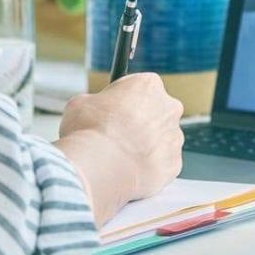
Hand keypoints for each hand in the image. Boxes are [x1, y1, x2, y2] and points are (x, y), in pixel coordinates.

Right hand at [55, 73, 183, 224]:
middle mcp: (169, 107)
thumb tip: (93, 109)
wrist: (100, 168)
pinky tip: (130, 170)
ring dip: (146, 145)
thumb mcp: (80, 103)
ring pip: (161, 139)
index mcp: (148, 85)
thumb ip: (95, 102)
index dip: (123, 99)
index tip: (112, 110)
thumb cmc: (89, 131)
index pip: (139, 87)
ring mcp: (175, 137)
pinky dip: (149, 166)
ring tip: (121, 156)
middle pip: (155, 112)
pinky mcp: (175, 163)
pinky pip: (162, 163)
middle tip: (117, 134)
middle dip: (140, 121)